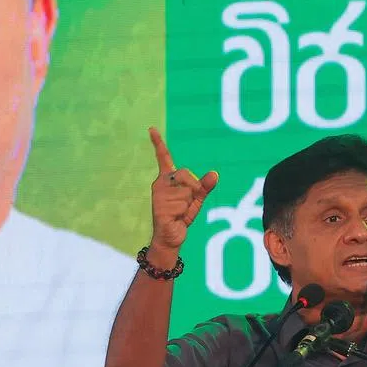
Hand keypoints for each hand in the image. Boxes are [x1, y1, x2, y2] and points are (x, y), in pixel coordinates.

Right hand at [147, 127, 217, 255]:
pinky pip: (183, 203)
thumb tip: (215, 174)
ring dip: (189, 203)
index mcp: (167, 179)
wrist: (170, 238)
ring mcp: (159, 194)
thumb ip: (205, 187)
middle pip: (186, 174)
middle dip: (194, 189)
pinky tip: (176, 217)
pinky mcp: (160, 205)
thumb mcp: (196, 200)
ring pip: (187, 190)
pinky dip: (184, 212)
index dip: (158, 143)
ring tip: (179, 212)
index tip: (152, 129)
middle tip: (186, 204)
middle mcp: (160, 183)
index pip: (164, 158)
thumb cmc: (181, 217)